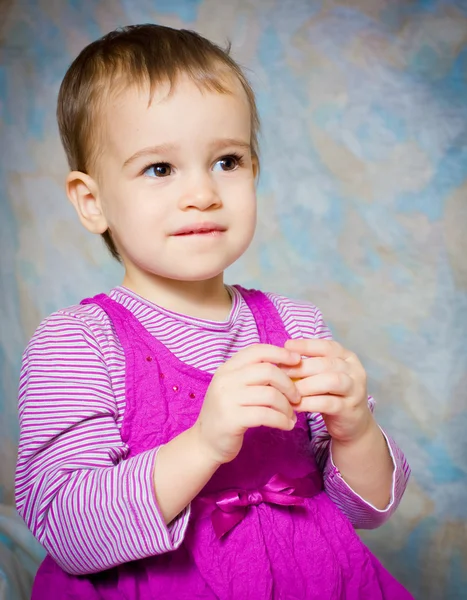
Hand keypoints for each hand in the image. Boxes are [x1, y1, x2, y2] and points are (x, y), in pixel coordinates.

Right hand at [195, 344, 301, 464]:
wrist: (205, 442)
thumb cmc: (227, 413)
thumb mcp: (234, 388)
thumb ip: (254, 376)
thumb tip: (288, 366)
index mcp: (227, 368)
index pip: (257, 350)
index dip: (280, 353)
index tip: (297, 360)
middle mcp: (226, 380)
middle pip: (268, 371)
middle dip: (289, 384)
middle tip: (296, 397)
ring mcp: (228, 399)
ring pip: (270, 395)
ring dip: (287, 406)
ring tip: (291, 416)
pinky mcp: (233, 419)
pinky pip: (267, 415)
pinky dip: (282, 420)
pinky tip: (286, 425)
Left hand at [284, 339, 371, 443]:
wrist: (352, 422)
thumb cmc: (332, 393)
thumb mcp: (323, 375)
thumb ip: (309, 365)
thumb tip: (282, 358)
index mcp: (347, 357)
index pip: (327, 346)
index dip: (306, 345)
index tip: (287, 346)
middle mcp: (355, 370)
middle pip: (327, 364)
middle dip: (302, 367)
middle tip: (282, 372)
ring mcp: (355, 390)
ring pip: (331, 381)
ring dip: (306, 385)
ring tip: (289, 390)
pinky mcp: (350, 409)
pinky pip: (328, 403)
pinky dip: (309, 403)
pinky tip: (295, 405)